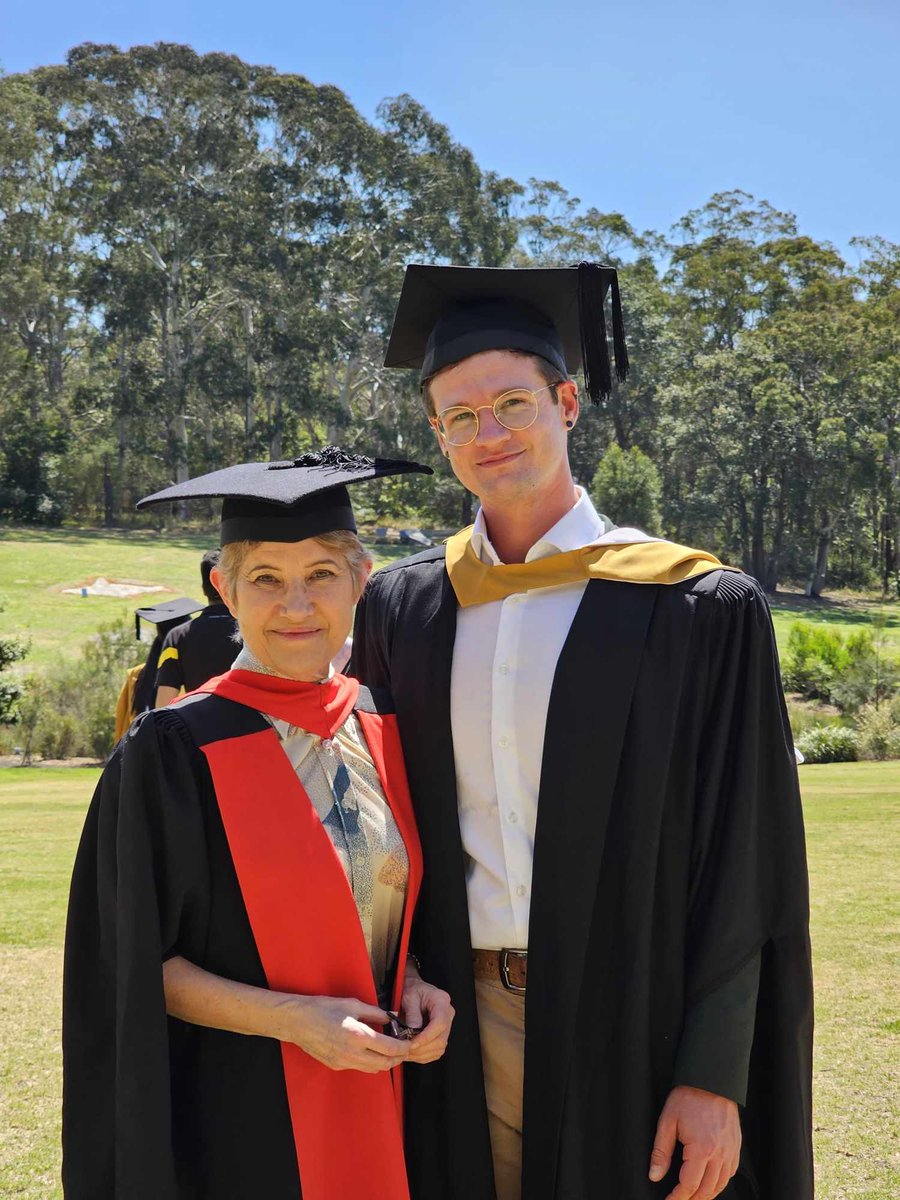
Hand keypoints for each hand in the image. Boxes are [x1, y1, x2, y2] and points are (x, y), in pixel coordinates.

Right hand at [279, 995, 409, 1073]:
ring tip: (390, 1051)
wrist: (299, 1022)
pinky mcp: (336, 1066)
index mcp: (358, 1035)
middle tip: (403, 1049)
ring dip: (385, 1062)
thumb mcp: (353, 1005)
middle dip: (397, 1058)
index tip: (409, 1042)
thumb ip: (376, 1013)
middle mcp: (352, 1053)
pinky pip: (359, 1067)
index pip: (390, 1048)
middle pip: (384, 1064)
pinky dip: (370, 1062)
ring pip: (373, 1069)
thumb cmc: (325, 1008)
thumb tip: (392, 1017)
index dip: (403, 1047)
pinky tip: (370, 1051)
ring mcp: (344, 1062)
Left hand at [400, 960, 454, 1063]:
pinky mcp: (441, 1035)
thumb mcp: (409, 996)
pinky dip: (423, 1056)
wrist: (415, 991)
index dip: (427, 1036)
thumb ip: (412, 1012)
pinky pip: (435, 1051)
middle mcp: (447, 1014)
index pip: (440, 1023)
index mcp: (441, 1001)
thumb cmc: (412, 990)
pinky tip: (411, 1053)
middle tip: (404, 1049)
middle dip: (422, 1047)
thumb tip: (413, 1031)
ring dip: (421, 1054)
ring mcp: (446, 1026)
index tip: (412, 1042)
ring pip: (439, 1048)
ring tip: (405, 1052)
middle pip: (441, 1039)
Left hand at [649, 1085, 740, 1198]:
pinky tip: (710, 1182)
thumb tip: (654, 1175)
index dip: (677, 1198)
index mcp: (701, 1150)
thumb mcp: (668, 1121)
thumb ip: (661, 1151)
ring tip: (693, 1196)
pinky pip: (730, 1173)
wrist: (712, 1079)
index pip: (688, 1186)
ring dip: (706, 1194)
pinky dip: (720, 1183)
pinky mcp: (736, 1146)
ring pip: (720, 1185)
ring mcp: (730, 1151)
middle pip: (706, 1190)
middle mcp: (719, 1154)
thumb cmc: (689, 1097)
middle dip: (691, 1199)